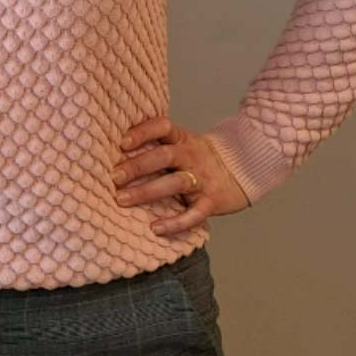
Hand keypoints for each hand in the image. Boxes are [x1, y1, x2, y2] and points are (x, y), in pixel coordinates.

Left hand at [112, 116, 250, 236]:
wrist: (241, 169)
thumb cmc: (198, 156)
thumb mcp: (181, 142)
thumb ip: (157, 143)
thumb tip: (115, 149)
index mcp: (182, 139)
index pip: (163, 127)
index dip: (143, 132)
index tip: (122, 143)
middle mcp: (191, 156)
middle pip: (164, 156)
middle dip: (137, 166)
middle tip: (114, 177)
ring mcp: (202, 179)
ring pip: (175, 183)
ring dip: (146, 192)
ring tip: (122, 200)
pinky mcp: (211, 202)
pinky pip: (194, 214)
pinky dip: (175, 223)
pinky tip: (155, 228)